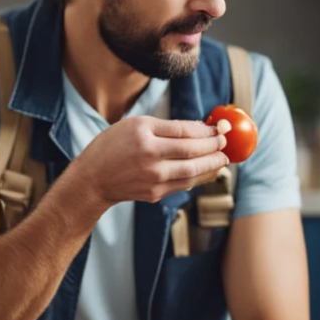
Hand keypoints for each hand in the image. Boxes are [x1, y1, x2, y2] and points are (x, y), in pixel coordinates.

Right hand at [72, 116, 229, 207]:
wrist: (93, 179)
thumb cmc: (113, 146)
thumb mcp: (135, 125)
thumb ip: (167, 126)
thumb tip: (201, 128)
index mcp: (144, 136)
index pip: (185, 132)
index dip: (207, 130)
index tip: (220, 128)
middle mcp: (149, 157)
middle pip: (192, 152)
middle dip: (214, 147)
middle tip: (226, 143)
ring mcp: (153, 178)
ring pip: (193, 171)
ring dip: (212, 164)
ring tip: (223, 158)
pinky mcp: (156, 193)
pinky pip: (184, 184)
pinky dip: (199, 176)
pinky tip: (207, 170)